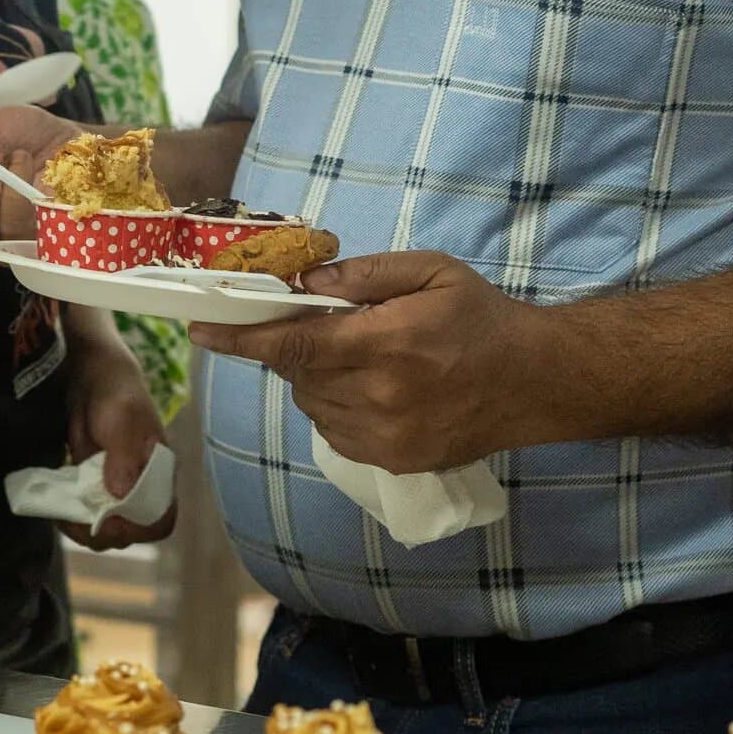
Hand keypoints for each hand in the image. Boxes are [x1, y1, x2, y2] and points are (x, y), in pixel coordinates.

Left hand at [62, 324, 175, 548]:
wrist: (90, 377)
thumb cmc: (116, 393)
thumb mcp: (122, 418)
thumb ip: (124, 455)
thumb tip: (121, 493)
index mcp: (159, 474)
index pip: (160, 519)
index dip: (138, 529)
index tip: (109, 520)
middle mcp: (140, 488)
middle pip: (129, 533)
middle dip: (102, 533)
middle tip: (75, 519)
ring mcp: (114, 490)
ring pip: (104, 530)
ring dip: (82, 529)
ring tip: (63, 515)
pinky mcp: (91, 487)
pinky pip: (83, 516)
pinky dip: (69, 519)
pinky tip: (56, 508)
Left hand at [194, 247, 551, 471]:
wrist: (533, 381)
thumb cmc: (481, 317)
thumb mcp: (431, 271)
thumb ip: (365, 274)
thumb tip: (305, 285)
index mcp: (389, 344)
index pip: (295, 345)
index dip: (241, 339)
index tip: (199, 329)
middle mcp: (383, 397)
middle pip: (298, 375)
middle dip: (297, 348)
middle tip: (329, 327)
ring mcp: (387, 437)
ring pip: (312, 405)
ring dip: (316, 378)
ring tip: (362, 357)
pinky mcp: (394, 461)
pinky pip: (333, 432)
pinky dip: (335, 407)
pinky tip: (371, 387)